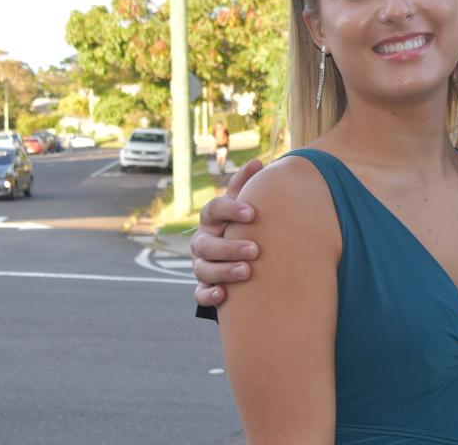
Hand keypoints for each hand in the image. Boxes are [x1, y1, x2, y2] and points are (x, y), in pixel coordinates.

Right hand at [192, 158, 262, 306]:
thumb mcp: (243, 205)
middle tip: (255, 250)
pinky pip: (199, 293)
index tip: (252, 213)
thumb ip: (247, 185)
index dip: (230, 210)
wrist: (238, 255)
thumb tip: (258, 162)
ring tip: (246, 272)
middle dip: (229, 247)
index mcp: (212, 219)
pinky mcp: (204, 286)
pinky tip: (223, 294)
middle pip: (206, 243)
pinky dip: (208, 294)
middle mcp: (203, 241)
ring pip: (203, 268)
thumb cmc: (243, 226)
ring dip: (223, 270)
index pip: (213, 209)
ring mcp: (201, 264)